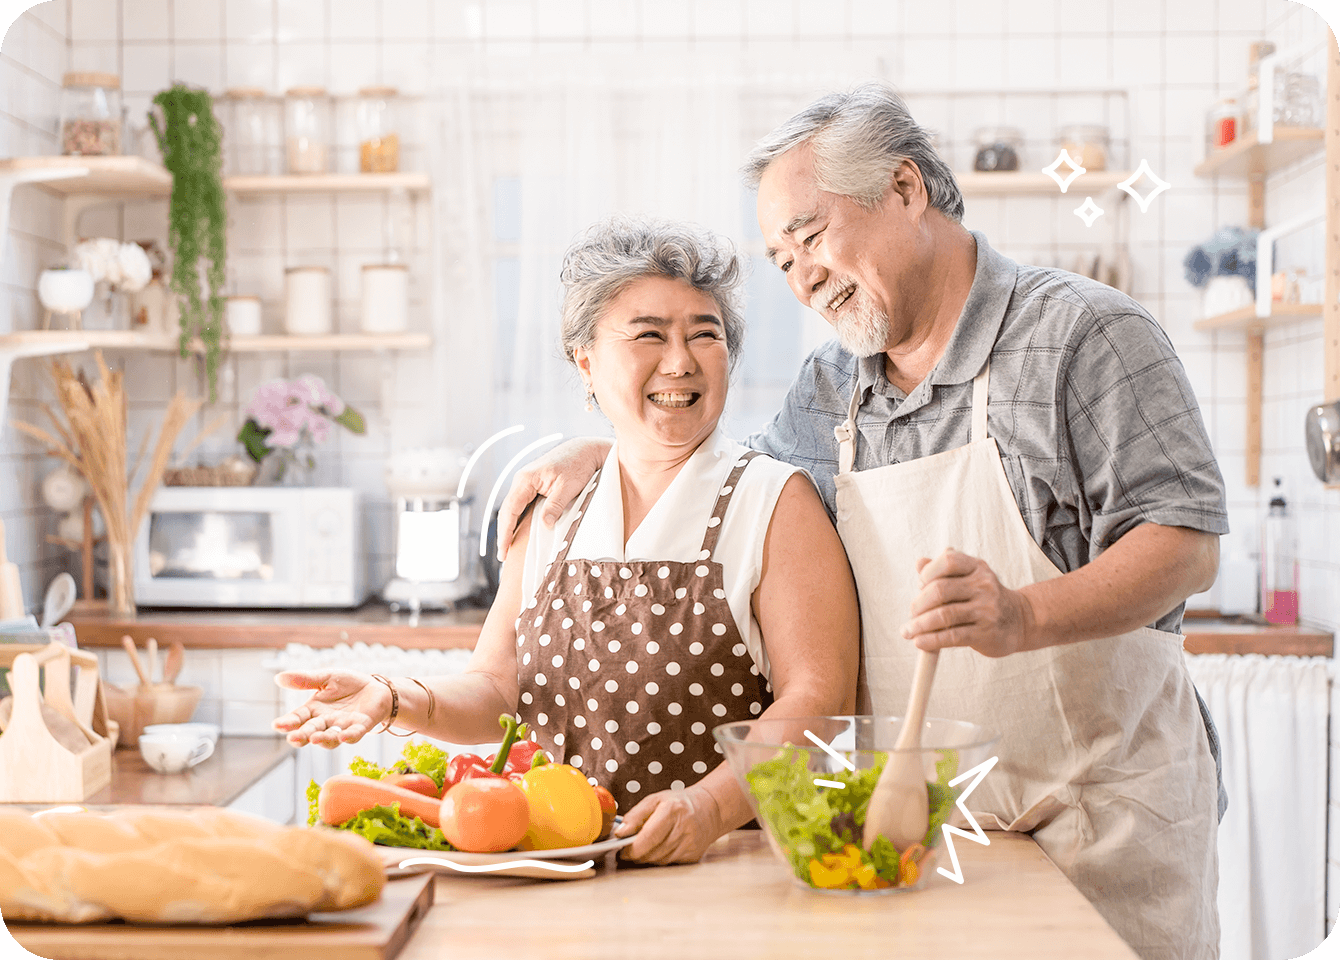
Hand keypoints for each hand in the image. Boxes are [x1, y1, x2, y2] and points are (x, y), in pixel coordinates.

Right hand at [272, 670, 391, 747]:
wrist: (375, 687)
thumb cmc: (348, 684)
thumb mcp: (326, 678)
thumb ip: (305, 680)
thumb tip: (278, 678)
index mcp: (314, 710)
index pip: (298, 718)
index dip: (288, 722)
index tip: (277, 725)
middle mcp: (326, 722)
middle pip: (311, 731)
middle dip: (302, 735)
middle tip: (293, 737)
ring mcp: (343, 726)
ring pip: (330, 738)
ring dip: (323, 739)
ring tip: (314, 739)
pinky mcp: (361, 726)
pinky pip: (354, 734)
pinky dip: (348, 736)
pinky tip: (343, 736)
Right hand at [495, 438, 610, 561]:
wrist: (585, 449)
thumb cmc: (578, 464)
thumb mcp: (568, 487)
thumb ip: (554, 506)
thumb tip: (545, 525)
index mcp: (526, 479)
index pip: (510, 510)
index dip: (505, 532)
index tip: (504, 550)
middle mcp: (522, 480)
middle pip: (508, 510)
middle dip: (504, 533)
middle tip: (503, 556)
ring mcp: (527, 482)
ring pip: (514, 508)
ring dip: (510, 527)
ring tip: (508, 548)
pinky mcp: (535, 485)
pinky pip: (522, 505)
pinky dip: (519, 519)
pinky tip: (520, 532)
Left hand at [614, 784, 723, 864]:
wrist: (710, 808)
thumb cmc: (678, 803)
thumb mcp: (655, 800)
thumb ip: (635, 815)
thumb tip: (620, 833)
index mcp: (672, 810)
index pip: (648, 837)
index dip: (632, 848)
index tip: (622, 849)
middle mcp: (684, 828)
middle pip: (652, 852)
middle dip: (637, 854)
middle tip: (629, 849)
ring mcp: (690, 844)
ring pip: (659, 861)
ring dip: (648, 857)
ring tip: (645, 847)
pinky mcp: (694, 856)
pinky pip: (669, 863)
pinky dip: (660, 859)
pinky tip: (661, 848)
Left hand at [901, 548, 1033, 656]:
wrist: (1019, 622)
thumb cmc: (984, 599)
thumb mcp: (969, 578)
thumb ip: (944, 571)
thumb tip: (920, 563)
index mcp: (977, 568)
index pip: (948, 561)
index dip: (928, 573)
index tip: (920, 586)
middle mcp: (983, 586)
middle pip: (940, 590)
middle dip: (918, 604)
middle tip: (911, 615)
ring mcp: (986, 610)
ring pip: (944, 615)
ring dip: (919, 625)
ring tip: (908, 632)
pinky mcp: (985, 633)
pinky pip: (952, 636)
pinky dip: (931, 640)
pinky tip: (920, 642)